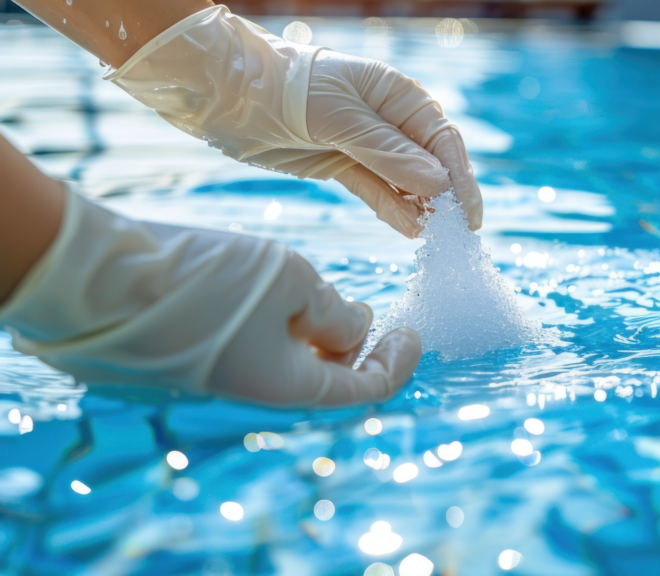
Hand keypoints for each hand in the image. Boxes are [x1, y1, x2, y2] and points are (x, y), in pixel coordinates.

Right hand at [0, 188, 419, 405]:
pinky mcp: (199, 360)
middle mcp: (259, 396)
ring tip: (326, 299)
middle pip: (331, 383)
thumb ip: (336, 312)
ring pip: (293, 367)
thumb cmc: (205, 279)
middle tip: (371, 312)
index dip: (398, 362)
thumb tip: (358, 328)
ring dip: (320, 338)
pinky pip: (257, 355)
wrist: (100, 279)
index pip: (367, 391)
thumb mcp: (293, 281)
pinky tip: (281, 297)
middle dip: (359, 350)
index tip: (412, 328)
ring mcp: (225, 382)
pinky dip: (283, 332)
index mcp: (290, 390)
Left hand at [105, 5, 482, 237]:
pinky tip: (410, 231)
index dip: (460, 178)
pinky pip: (377, 192)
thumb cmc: (285, 89)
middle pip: (430, 163)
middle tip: (456, 236)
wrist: (227, 93)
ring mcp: (365, 144)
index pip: (442, 140)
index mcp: (397, 93)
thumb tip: (440, 185)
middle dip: (445, 198)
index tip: (468, 216)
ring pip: (405, 182)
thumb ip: (389, 153)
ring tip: (434, 240)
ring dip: (420, 209)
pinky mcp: (342, 165)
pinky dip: (393, 210)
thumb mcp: (339, 118)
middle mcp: (388, 118)